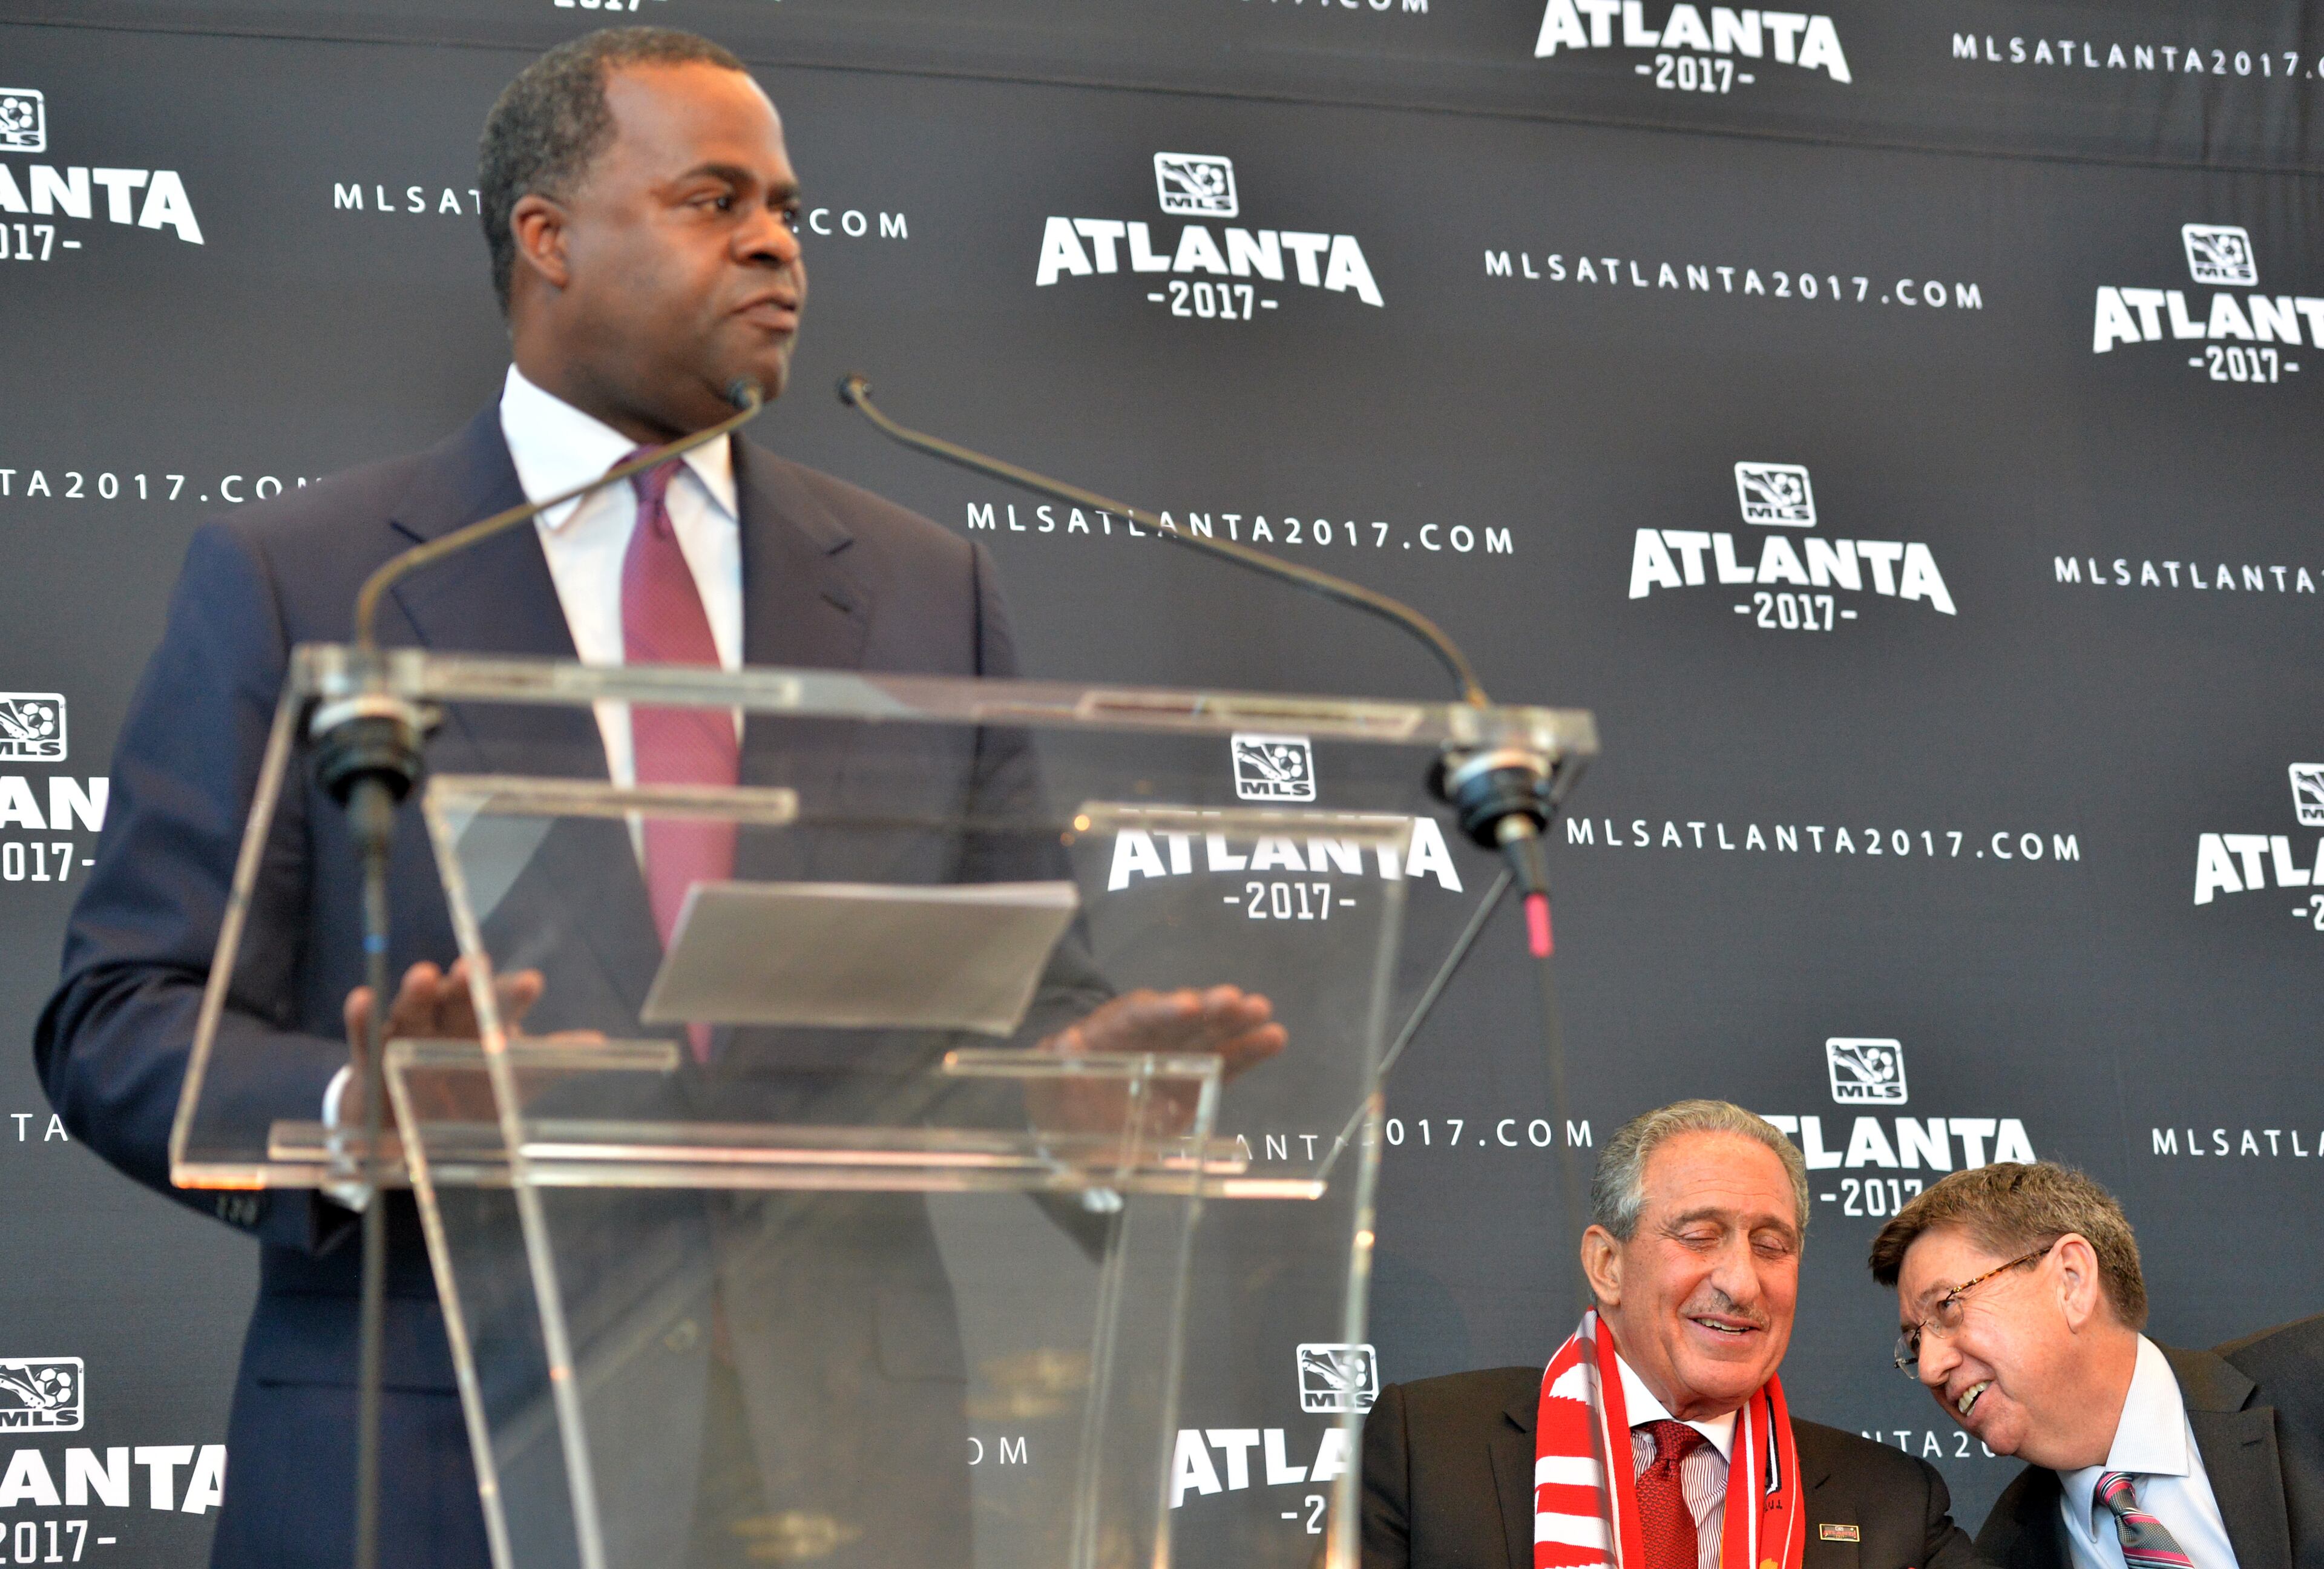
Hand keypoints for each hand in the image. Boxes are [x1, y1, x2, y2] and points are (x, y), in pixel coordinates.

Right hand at [337, 958, 544, 1132]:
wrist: (406, 1129)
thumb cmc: (467, 1094)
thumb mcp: (509, 1083)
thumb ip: (549, 1063)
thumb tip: (600, 1045)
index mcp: (481, 1024)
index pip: (499, 1004)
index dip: (513, 995)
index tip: (531, 983)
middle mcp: (444, 1023)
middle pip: (456, 1001)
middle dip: (465, 985)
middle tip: (476, 965)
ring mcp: (404, 1038)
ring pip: (411, 1011)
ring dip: (416, 994)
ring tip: (424, 974)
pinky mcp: (369, 1061)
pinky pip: (363, 1039)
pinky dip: (361, 1019)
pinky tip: (362, 998)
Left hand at [1029, 985, 1286, 1140]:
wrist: (1072, 1119)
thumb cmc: (1060, 1093)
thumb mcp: (1048, 1082)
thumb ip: (1059, 1066)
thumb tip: (1067, 1041)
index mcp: (1110, 1033)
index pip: (1138, 1016)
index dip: (1164, 1010)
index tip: (1189, 1005)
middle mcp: (1148, 1037)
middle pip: (1180, 1019)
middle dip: (1208, 1009)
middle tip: (1236, 1000)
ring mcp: (1175, 1056)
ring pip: (1208, 1035)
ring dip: (1236, 1024)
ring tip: (1263, 1012)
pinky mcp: (1195, 1081)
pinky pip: (1224, 1063)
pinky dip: (1248, 1052)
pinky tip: (1273, 1038)